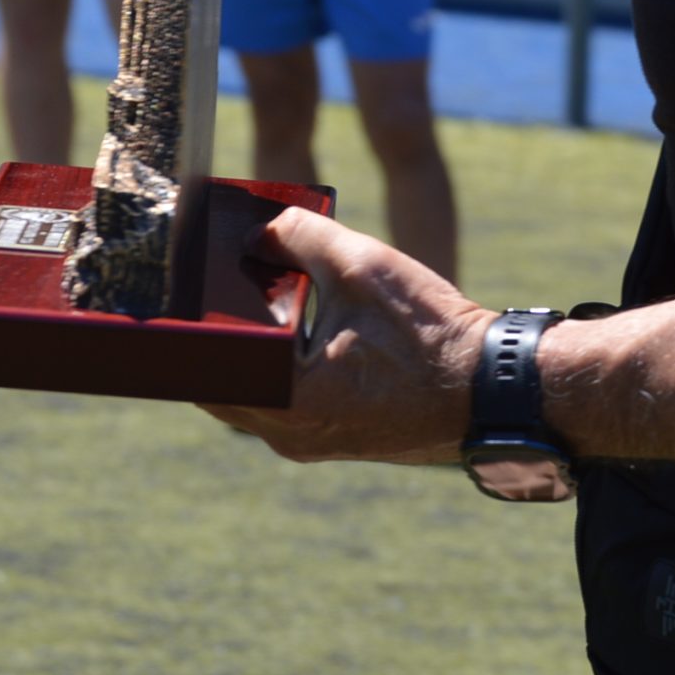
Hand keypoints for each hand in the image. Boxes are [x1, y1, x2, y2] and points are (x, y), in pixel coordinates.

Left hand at [201, 207, 492, 464]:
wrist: (499, 389)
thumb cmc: (434, 333)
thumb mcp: (363, 264)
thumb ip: (298, 235)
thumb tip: (255, 231)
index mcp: (288, 402)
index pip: (202, 369)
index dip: (185, 327)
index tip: (175, 291)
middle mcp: (291, 436)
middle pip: (222, 384)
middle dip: (218, 335)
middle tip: (207, 285)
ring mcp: (314, 444)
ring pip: (255, 394)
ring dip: (252, 350)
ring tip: (251, 296)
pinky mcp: (338, 439)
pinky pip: (289, 402)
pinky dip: (282, 367)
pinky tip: (295, 325)